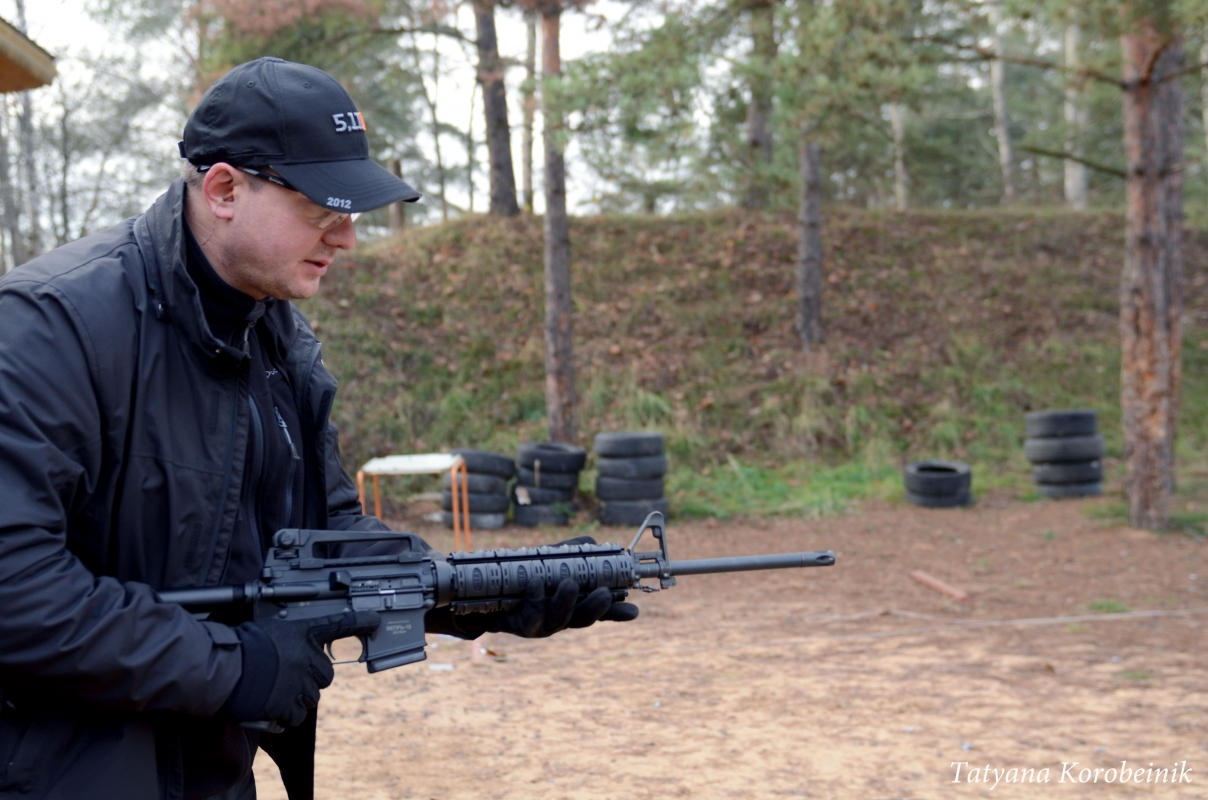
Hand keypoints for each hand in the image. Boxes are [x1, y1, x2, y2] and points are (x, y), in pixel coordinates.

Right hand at [223, 610, 379, 726]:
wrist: (221, 670)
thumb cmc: (239, 648)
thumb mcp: (267, 631)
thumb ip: (288, 640)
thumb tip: (296, 651)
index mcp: (301, 634)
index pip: (337, 625)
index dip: (359, 622)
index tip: (374, 621)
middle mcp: (306, 657)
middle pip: (326, 675)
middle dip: (312, 679)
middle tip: (289, 677)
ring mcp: (299, 683)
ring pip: (312, 698)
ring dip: (297, 698)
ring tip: (273, 691)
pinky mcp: (288, 705)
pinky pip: (296, 716)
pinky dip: (285, 715)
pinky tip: (269, 706)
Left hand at [448, 535, 638, 638]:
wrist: (476, 591)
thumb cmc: (518, 575)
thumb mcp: (548, 561)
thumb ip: (572, 554)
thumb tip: (594, 545)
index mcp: (568, 606)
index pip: (596, 611)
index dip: (616, 613)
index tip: (634, 611)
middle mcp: (555, 618)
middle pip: (581, 620)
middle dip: (595, 608)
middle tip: (606, 593)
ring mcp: (535, 624)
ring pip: (556, 620)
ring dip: (566, 603)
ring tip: (571, 584)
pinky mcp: (514, 624)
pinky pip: (527, 616)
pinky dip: (535, 600)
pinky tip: (536, 584)